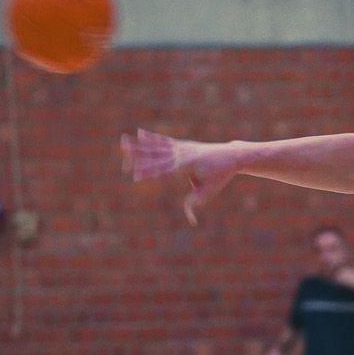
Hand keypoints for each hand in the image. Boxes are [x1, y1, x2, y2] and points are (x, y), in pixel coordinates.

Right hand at [121, 128, 242, 225]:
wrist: (230, 156)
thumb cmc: (219, 176)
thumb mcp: (208, 192)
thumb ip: (194, 204)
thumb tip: (192, 221)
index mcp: (186, 165)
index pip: (163, 171)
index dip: (149, 173)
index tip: (134, 177)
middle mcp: (181, 154)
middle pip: (154, 158)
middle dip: (137, 161)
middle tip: (122, 165)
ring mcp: (180, 148)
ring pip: (155, 147)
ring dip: (138, 145)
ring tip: (122, 141)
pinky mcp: (182, 145)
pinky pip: (163, 142)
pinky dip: (151, 138)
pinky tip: (139, 133)